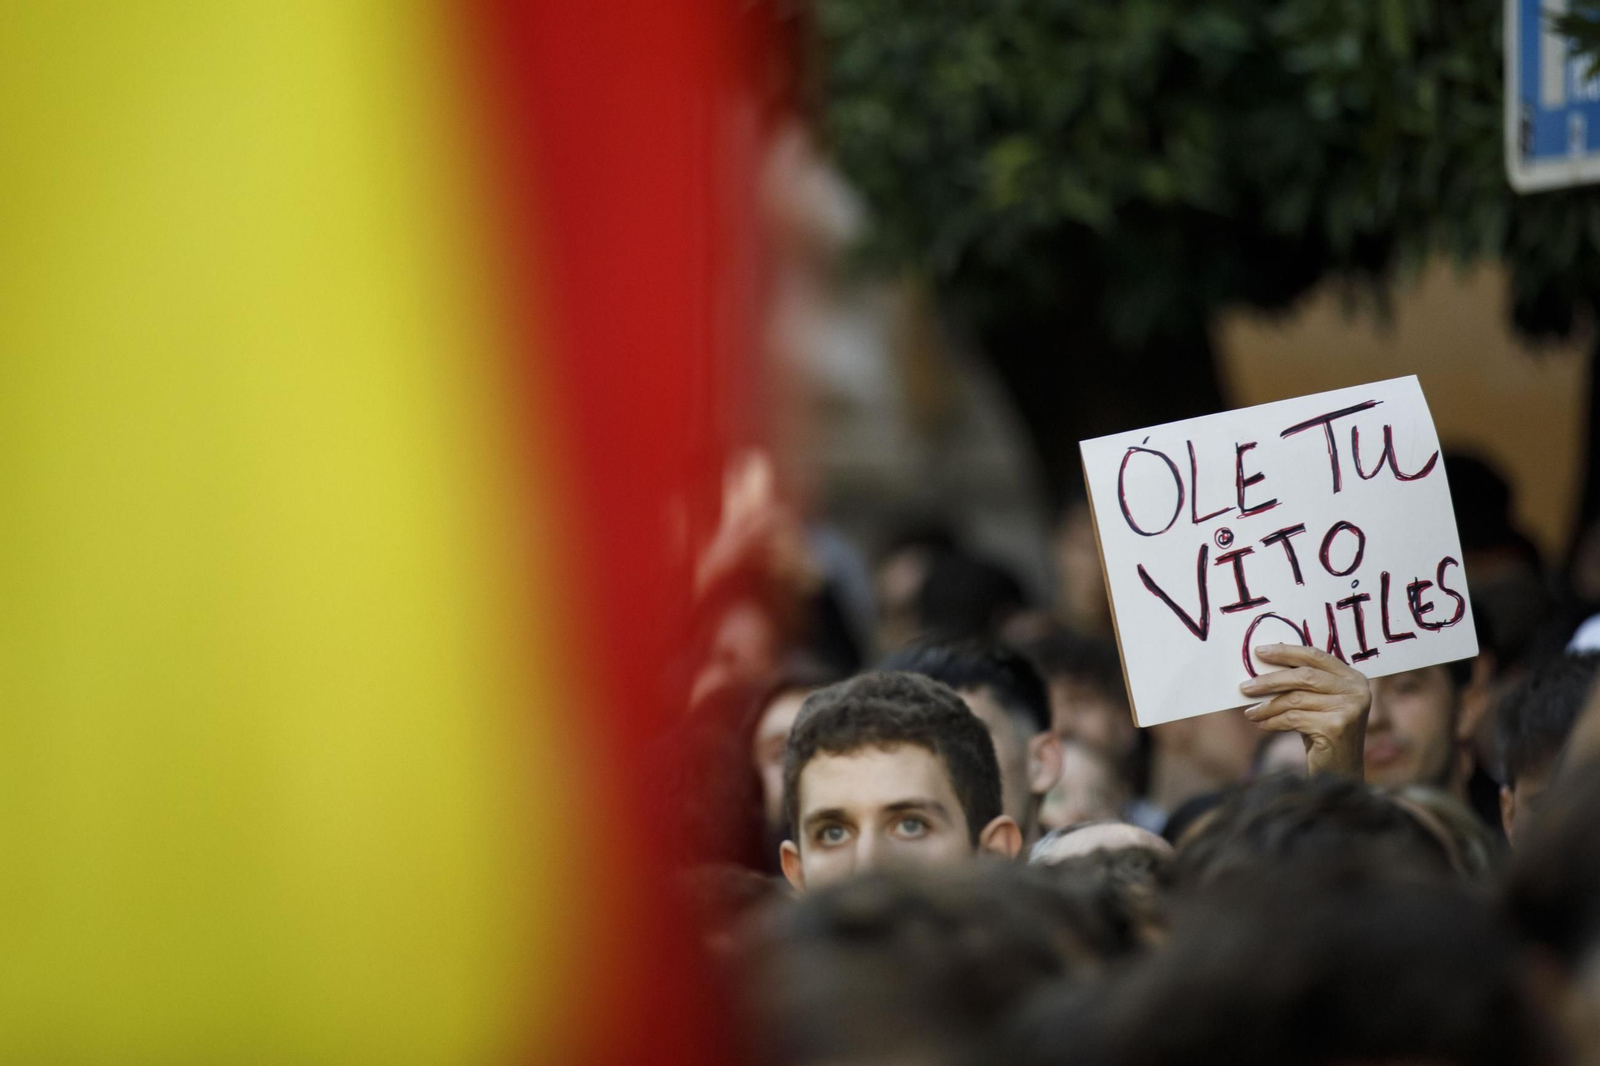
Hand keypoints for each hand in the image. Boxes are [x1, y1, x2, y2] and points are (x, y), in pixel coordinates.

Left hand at [1238, 644, 1369, 779]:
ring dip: (1267, 706)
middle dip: (1270, 681)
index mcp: (1354, 678)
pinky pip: (1294, 718)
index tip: (1259, 652)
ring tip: (1251, 712)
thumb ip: (1303, 684)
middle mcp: (1357, 691)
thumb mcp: (1318, 703)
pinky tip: (1262, 724)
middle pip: (1303, 676)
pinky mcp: (1336, 726)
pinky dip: (1273, 721)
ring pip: (1296, 699)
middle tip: (1245, 687)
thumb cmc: (1323, 734)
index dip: (1286, 652)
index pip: (1315, 656)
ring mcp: (1349, 709)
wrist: (1340, 772)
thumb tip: (1263, 665)